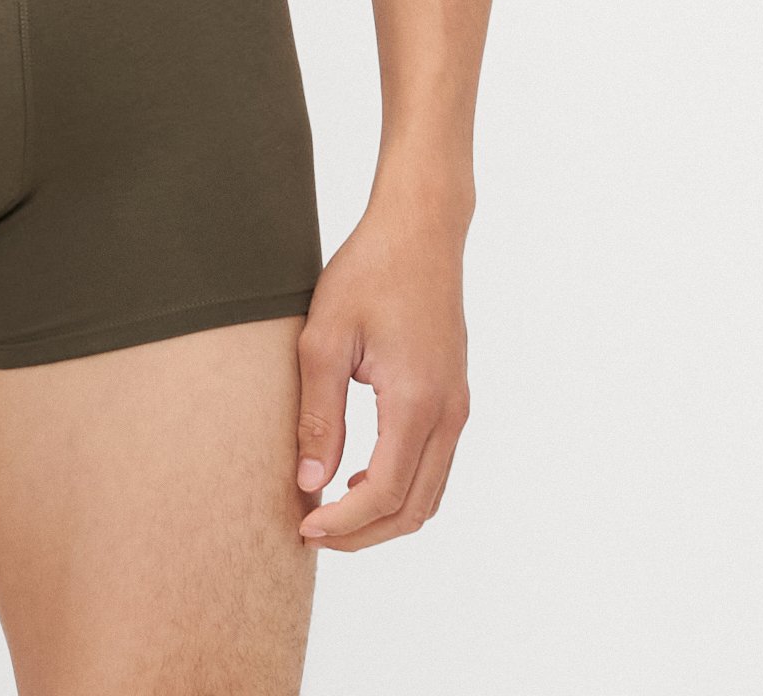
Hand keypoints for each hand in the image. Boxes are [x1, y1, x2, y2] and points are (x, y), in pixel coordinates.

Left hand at [293, 201, 470, 550]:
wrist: (419, 230)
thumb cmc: (368, 272)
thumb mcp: (325, 338)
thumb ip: (318, 416)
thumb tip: (310, 484)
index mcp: (416, 402)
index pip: (385, 493)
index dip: (344, 523)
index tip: (304, 527)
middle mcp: (448, 413)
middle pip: (413, 508)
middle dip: (363, 533)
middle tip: (314, 531)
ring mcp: (458, 407)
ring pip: (429, 494)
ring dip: (384, 515)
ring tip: (331, 510)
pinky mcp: (455, 397)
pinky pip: (435, 466)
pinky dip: (401, 487)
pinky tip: (359, 475)